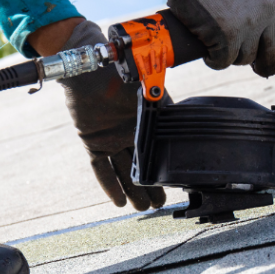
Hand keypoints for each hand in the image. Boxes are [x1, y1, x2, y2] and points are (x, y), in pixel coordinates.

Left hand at [57, 20, 165, 210]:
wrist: (91, 64)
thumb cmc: (124, 69)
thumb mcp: (150, 89)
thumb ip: (163, 109)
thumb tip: (183, 128)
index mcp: (149, 119)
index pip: (159, 150)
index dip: (165, 170)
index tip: (175, 188)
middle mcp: (132, 131)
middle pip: (144, 165)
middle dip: (151, 187)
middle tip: (160, 206)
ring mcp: (113, 138)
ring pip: (125, 171)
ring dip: (133, 190)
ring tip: (143, 208)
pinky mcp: (94, 141)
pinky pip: (101, 168)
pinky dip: (109, 185)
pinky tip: (118, 201)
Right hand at [149, 0, 274, 75]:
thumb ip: (265, 1)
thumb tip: (264, 30)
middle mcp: (269, 11)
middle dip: (267, 64)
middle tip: (259, 66)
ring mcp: (249, 23)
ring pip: (245, 59)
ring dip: (231, 54)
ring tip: (218, 34)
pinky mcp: (227, 35)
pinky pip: (223, 61)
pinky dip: (213, 57)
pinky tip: (207, 43)